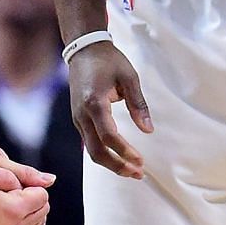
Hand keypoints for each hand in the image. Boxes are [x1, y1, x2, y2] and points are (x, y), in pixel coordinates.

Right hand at [0, 166, 49, 224]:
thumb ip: (24, 175)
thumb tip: (51, 180)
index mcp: (12, 209)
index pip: (41, 196)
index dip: (32, 187)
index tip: (20, 184)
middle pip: (42, 211)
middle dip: (34, 201)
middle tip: (22, 194)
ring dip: (31, 215)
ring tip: (19, 205)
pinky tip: (17, 218)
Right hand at [69, 42, 151, 178]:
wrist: (84, 50)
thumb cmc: (108, 60)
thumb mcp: (129, 78)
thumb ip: (138, 105)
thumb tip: (148, 130)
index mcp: (94, 103)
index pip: (109, 136)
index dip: (125, 152)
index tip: (141, 161)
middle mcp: (82, 114)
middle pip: (96, 152)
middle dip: (117, 166)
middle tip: (138, 174)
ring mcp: (77, 118)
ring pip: (91, 150)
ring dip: (111, 163)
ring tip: (132, 170)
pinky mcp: (78, 119)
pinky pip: (89, 142)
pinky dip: (104, 153)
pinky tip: (119, 157)